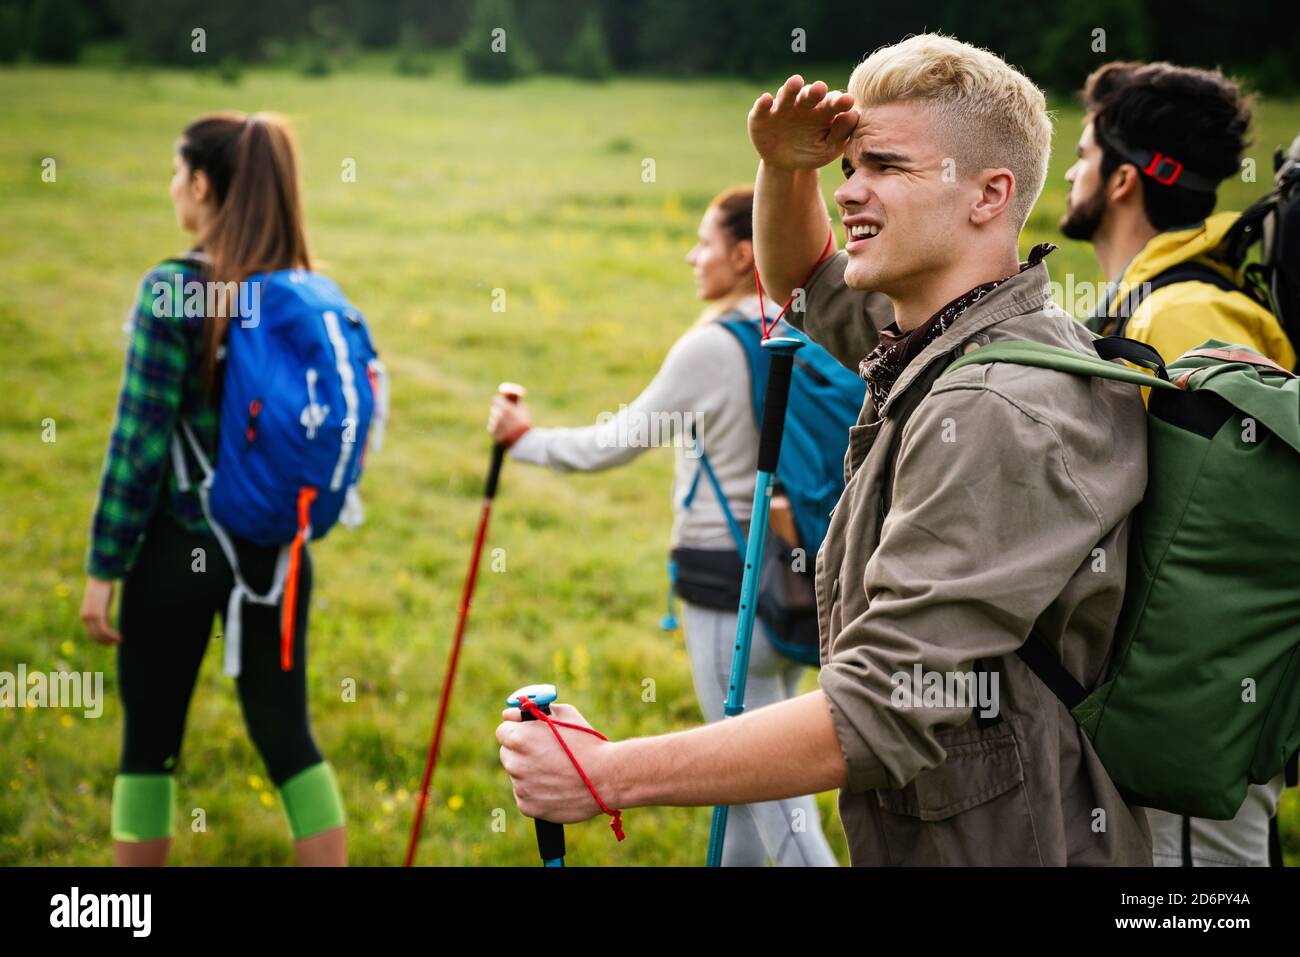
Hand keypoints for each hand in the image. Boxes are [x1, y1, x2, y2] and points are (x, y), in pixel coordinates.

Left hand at [80, 576, 121, 644]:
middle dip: (105, 642)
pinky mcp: (99, 614)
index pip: (91, 633)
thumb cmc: (101, 588)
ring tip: (119, 641)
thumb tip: (104, 617)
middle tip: (116, 643)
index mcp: (85, 615)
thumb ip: (99, 611)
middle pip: (95, 636)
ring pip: (100, 634)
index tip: (110, 642)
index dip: (100, 640)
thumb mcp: (99, 602)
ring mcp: (92, 617)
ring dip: (110, 640)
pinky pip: (105, 629)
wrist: (100, 578)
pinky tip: (119, 637)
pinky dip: (112, 635)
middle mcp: (86, 617)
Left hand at [486, 394, 531, 444]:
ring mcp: (494, 424)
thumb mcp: (522, 409)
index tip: (501, 402)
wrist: (523, 441)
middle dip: (499, 411)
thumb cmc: (524, 424)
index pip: (495, 399)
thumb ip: (514, 401)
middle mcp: (498, 415)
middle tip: (505, 415)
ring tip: (507, 426)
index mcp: (505, 408)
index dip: (499, 401)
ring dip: (498, 420)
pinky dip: (496, 428)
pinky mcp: (492, 432)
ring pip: (492, 418)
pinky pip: (491, 426)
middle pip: (494, 409)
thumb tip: (509, 396)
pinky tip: (504, 431)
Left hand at [497, 702, 610, 823]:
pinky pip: (525, 795)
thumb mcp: (564, 715)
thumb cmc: (587, 742)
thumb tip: (509, 715)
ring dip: (530, 772)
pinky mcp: (528, 806)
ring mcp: (520, 786)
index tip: (529, 735)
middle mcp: (515, 762)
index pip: (503, 731)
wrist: (607, 777)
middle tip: (545, 754)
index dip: (517, 731)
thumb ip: (532, 712)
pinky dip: (536, 792)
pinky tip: (556, 787)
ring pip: (517, 775)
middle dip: (521, 752)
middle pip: (507, 754)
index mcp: (519, 737)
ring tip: (557, 772)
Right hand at [748, 75, 859, 170]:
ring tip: (795, 82)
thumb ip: (842, 133)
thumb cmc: (813, 152)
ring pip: (787, 95)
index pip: (832, 102)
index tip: (847, 101)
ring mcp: (782, 108)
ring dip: (790, 88)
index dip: (839, 101)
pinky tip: (767, 100)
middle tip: (821, 89)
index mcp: (824, 110)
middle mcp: (803, 104)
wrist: (786, 164)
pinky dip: (763, 103)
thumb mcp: (829, 148)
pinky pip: (761, 108)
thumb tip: (855, 114)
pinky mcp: (761, 116)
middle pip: (810, 94)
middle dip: (815, 91)